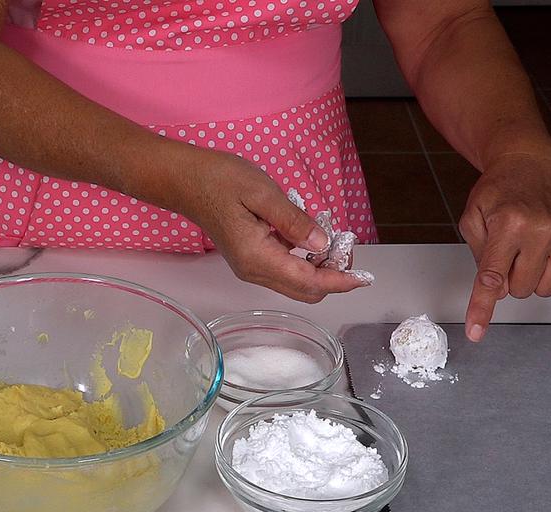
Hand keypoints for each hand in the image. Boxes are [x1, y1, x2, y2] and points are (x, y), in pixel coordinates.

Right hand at [170, 148, 370, 302]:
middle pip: (305, 292)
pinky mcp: (250, 261)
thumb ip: (294, 221)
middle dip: (333, 277)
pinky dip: (305, 262)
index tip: (364, 277)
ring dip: (320, 270)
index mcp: (258, 257)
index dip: (340, 281)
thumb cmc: (221, 180)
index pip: (308, 282)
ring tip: (334, 240)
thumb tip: (322, 245)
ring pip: (296, 284)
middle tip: (348, 247)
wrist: (186, 182)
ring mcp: (251, 268)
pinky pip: (285, 271)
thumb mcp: (263, 193)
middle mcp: (254, 271)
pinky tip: (311, 238)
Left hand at [458, 153, 550, 341]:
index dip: (482, 308)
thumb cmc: (497, 194)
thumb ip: (479, 258)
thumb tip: (497, 292)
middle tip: (508, 251)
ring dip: (531, 278)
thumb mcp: (471, 220)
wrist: (527, 168)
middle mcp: (541, 229)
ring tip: (527, 250)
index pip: (492, 278)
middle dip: (508, 278)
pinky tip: (549, 256)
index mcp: (508, 223)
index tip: (477, 332)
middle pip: (519, 289)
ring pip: (545, 289)